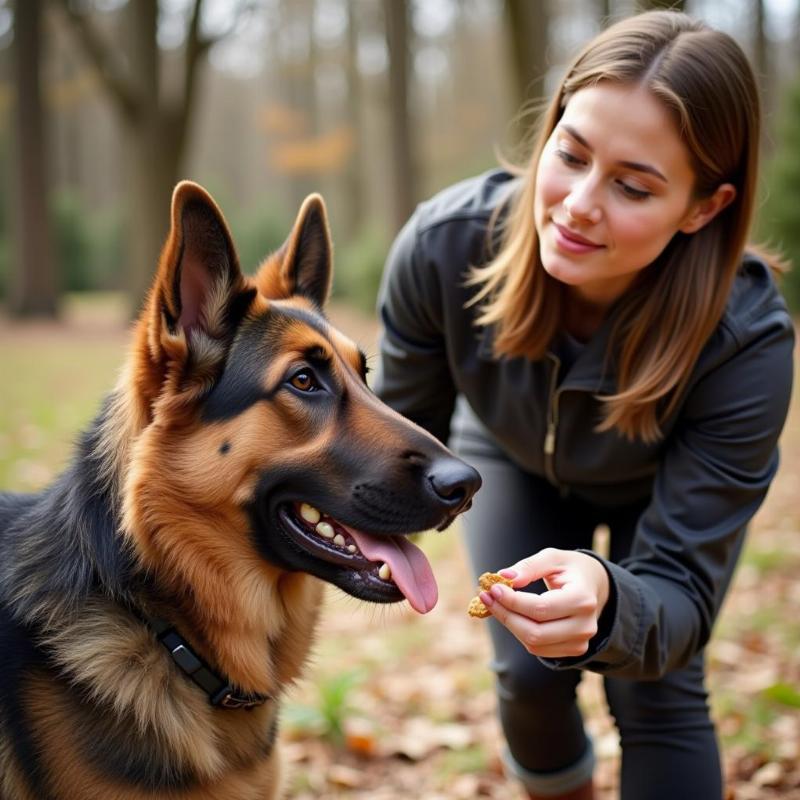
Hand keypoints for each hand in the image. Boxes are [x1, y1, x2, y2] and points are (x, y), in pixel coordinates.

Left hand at [479, 548, 609, 658]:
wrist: (594, 587)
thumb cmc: (570, 569)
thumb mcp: (552, 558)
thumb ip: (529, 566)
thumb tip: (504, 577)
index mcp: (583, 599)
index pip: (541, 608)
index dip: (512, 601)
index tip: (492, 588)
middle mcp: (585, 625)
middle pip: (535, 632)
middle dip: (505, 614)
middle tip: (486, 596)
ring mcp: (580, 642)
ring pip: (534, 644)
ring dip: (509, 624)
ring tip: (494, 604)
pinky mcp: (572, 650)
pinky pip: (538, 649)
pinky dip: (519, 632)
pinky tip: (510, 614)